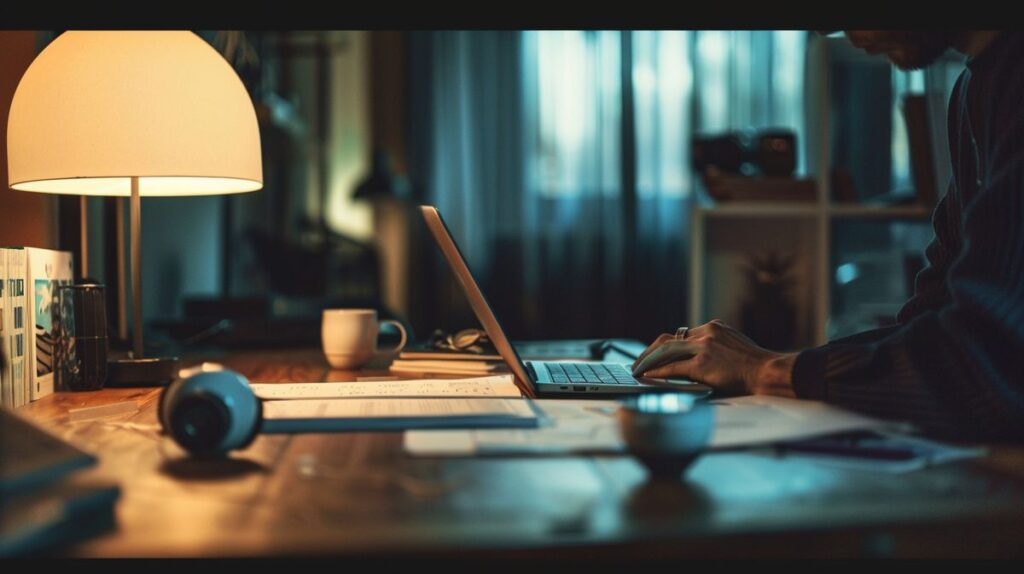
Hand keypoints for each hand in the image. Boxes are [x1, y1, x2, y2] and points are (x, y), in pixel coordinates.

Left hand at [631, 319, 796, 396]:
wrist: (767, 371)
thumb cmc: (754, 365)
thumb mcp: (734, 344)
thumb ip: (716, 345)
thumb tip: (699, 356)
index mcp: (713, 327)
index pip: (682, 334)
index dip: (666, 344)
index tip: (655, 352)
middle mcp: (706, 332)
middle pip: (668, 338)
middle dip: (649, 351)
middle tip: (638, 361)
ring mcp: (703, 347)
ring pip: (666, 350)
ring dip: (647, 360)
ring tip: (637, 369)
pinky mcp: (702, 363)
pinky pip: (673, 367)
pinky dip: (657, 372)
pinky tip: (648, 377)